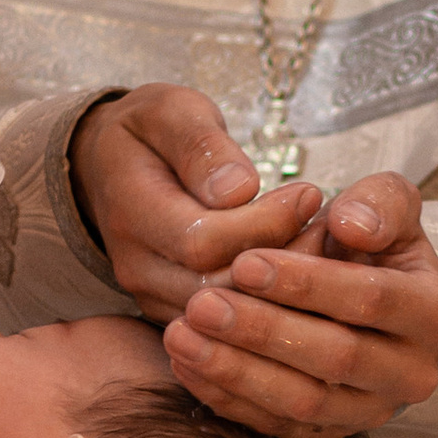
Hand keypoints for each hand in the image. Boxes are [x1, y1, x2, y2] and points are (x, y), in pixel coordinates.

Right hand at [69, 85, 324, 314]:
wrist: (107, 168)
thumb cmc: (150, 132)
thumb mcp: (171, 113)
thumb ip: (202, 146)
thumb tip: (239, 189)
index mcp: (132, 209)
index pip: (203, 240)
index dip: (265, 223)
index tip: (309, 192)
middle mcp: (136, 265)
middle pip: (218, 286)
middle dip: (282, 260)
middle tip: (330, 227)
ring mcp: (152, 295)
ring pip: (226, 315)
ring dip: (281, 288)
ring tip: (323, 247)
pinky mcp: (174, 312)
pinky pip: (226, 324)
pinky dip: (268, 303)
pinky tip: (301, 273)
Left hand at [70, 88, 437, 437]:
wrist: (356, 288)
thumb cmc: (367, 240)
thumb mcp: (386, 203)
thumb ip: (380, 201)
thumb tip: (352, 225)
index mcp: (436, 314)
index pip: (372, 299)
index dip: (306, 282)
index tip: (244, 262)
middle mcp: (414, 373)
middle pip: (336, 357)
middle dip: (262, 330)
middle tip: (199, 303)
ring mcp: (372, 411)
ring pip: (302, 401)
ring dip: (235, 370)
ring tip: (180, 334)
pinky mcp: (330, 434)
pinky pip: (276, 426)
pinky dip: (227, 398)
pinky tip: (185, 363)